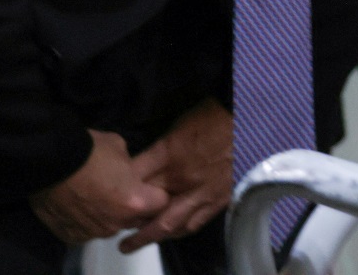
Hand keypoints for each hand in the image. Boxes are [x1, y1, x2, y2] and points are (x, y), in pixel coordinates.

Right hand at [30, 129, 169, 244]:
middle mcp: (117, 224)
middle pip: (135, 219)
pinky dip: (85, 220)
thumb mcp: (120, 147)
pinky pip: (86, 231)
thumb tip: (128, 171)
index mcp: (135, 202)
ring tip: (93, 195)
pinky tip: (76, 204)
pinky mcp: (72, 237)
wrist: (48, 161)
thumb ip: (130, 166)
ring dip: (107, 215)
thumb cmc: (89, 150)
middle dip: (132, 207)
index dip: (155, 193)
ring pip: (110, 226)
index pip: (160, 203)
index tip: (147, 186)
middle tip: (119, 189)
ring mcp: (93, 233)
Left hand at [120, 99, 234, 251]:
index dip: (120, 195)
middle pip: (151, 208)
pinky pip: (196, 222)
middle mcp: (184, 178)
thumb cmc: (211, 116)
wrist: (248, 118)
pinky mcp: (220, 198)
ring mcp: (203, 191)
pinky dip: (180, 231)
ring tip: (140, 240)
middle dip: (133, 224)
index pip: (136, 181)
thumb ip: (156, 151)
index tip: (109, 202)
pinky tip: (172, 233)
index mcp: (170, 154)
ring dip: (154, 235)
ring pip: (172, 223)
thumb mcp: (175, 126)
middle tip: (120, 236)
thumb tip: (134, 167)